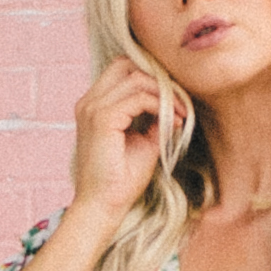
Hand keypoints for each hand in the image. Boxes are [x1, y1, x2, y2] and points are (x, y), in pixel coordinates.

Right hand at [67, 53, 178, 229]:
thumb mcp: (144, 141)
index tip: (175, 98)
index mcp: (94, 105)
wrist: (103, 206)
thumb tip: (175, 105)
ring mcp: (92, 109)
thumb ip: (155, 119)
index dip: (151, 77)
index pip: (122, 70)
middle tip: (180, 100)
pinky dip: (160, 105)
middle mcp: (89, 102)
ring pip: (135, 78)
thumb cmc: (121, 179)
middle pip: (126, 65)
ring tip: (181, 112)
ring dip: (164, 92)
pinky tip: (174, 121)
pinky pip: (138, 98)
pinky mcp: (102, 120)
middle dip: (157, 78)